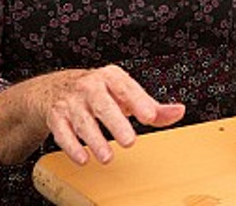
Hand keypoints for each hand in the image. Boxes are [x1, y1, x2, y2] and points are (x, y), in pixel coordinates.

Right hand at [3, 65, 184, 165]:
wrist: (57, 88)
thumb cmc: (100, 92)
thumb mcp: (125, 93)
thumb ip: (152, 106)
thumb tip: (178, 112)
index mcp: (111, 77)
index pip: (127, 88)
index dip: (138, 102)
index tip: (150, 116)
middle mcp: (90, 87)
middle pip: (103, 105)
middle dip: (116, 123)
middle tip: (130, 141)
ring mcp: (72, 101)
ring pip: (83, 121)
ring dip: (95, 141)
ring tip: (107, 157)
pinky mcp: (56, 117)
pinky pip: (63, 132)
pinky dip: (72, 147)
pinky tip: (83, 158)